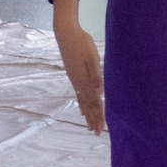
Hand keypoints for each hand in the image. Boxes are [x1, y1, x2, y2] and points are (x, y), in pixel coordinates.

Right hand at [53, 3, 104, 133]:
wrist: (66, 33)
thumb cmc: (82, 43)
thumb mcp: (92, 58)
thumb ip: (96, 75)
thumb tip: (100, 92)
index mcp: (85, 79)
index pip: (94, 102)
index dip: (98, 116)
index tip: (100, 129)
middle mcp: (79, 82)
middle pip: (87, 104)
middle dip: (92, 118)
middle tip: (95, 132)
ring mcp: (75, 79)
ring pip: (82, 101)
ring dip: (87, 114)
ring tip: (88, 124)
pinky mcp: (72, 75)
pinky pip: (77, 94)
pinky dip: (81, 103)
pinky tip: (81, 108)